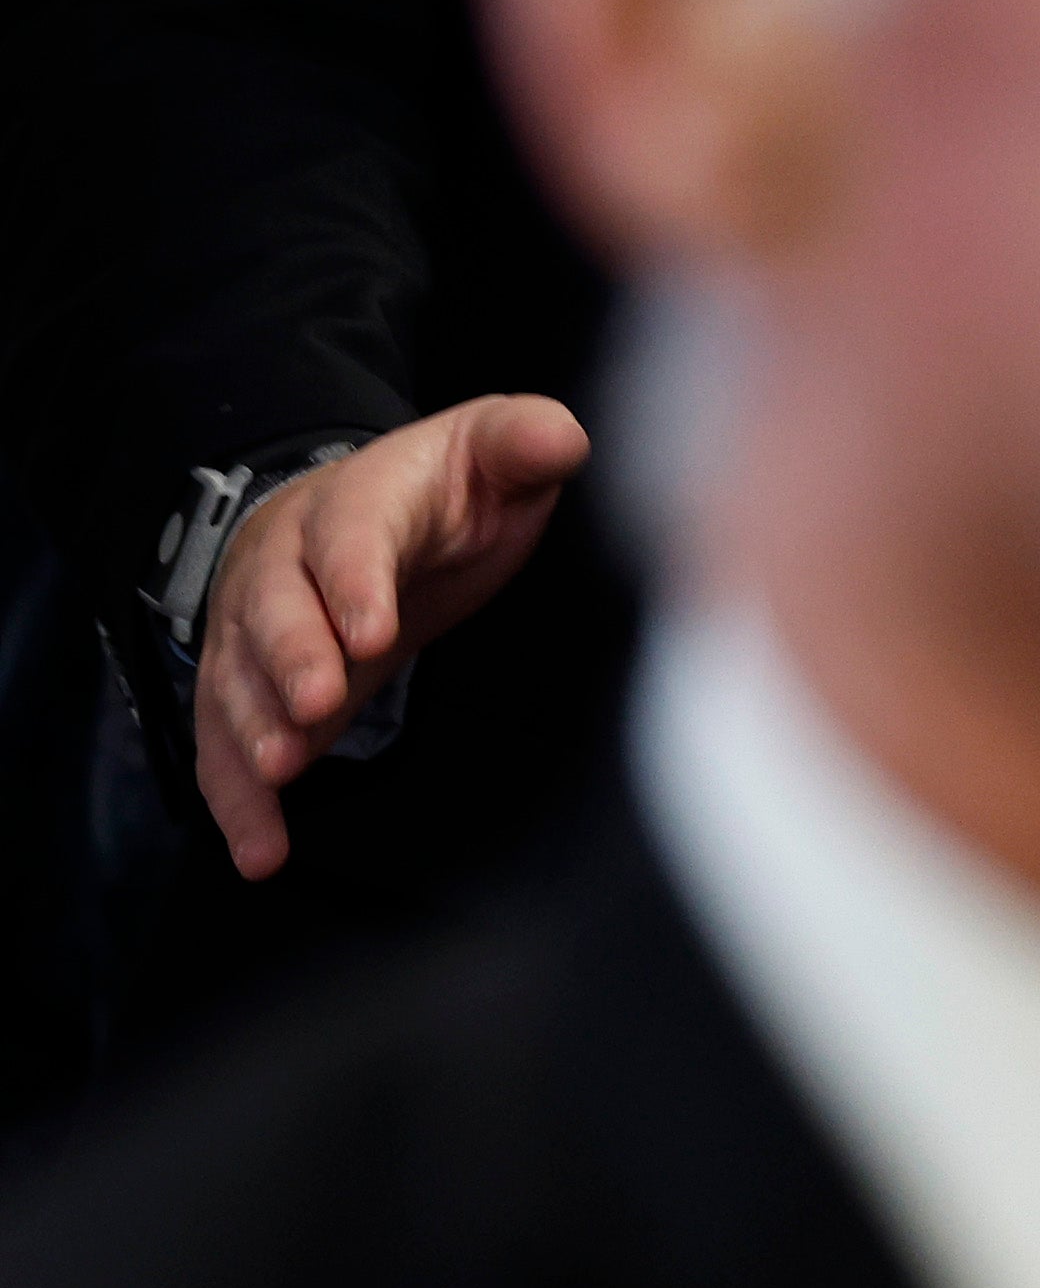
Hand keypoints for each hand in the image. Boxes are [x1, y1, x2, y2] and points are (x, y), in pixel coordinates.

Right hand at [194, 394, 588, 879]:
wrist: (368, 511)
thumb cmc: (444, 488)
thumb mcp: (494, 446)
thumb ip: (526, 440)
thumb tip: (562, 438)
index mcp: (356, 502)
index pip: (349, 537)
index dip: (355, 582)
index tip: (372, 632)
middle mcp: (288, 564)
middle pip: (275, 608)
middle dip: (291, 658)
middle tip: (314, 706)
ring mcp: (260, 629)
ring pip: (239, 678)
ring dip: (251, 727)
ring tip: (275, 772)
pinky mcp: (256, 687)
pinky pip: (229, 742)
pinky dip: (238, 797)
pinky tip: (258, 848)